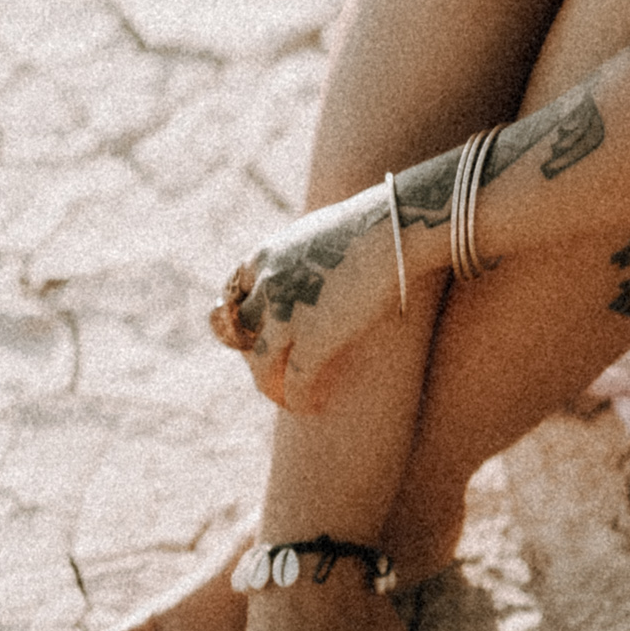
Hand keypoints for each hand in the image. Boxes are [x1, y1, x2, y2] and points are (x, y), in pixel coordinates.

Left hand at [208, 188, 403, 410]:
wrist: (396, 228)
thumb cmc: (375, 224)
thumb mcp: (322, 231)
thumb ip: (305, 253)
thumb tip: (318, 262)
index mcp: (265, 255)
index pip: (234, 294)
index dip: (243, 317)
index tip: (257, 330)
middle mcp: (266, 285)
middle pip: (243, 333)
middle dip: (255, 353)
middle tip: (275, 368)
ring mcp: (286, 314)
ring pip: (261, 365)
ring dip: (271, 386)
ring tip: (287, 398)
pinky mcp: (314, 339)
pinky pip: (296, 382)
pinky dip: (299, 399)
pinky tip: (310, 406)